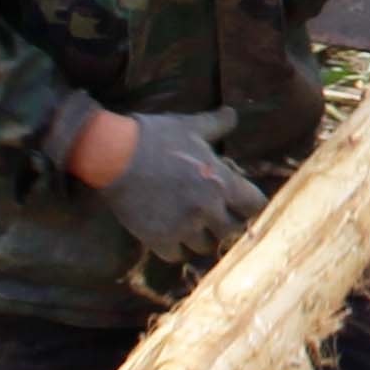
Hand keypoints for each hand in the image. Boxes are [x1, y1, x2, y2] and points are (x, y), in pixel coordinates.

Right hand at [92, 108, 265, 262]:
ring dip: (204, 237)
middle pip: (233, 230)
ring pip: (206, 246)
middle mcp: (208, 209)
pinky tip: (174, 236)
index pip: (256, 205)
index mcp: (222, 182)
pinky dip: (178, 248)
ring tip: (196, 227)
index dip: (250, 204)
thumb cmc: (156, 137)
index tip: (241, 201)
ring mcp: (184, 227)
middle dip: (227, 221)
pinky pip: (178, 255)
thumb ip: (216, 124)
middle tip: (217, 214)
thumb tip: (233, 113)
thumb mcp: (191, 127)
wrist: (114, 155)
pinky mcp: (158, 239)